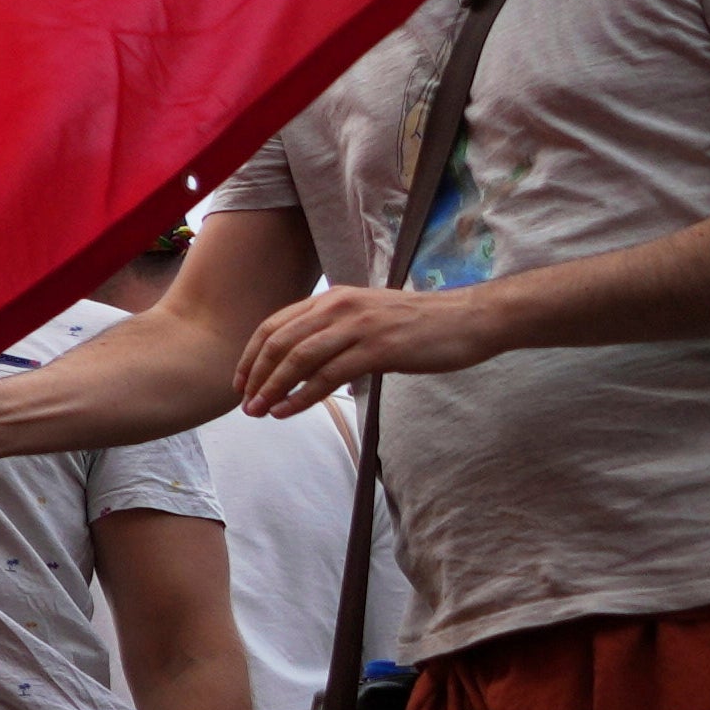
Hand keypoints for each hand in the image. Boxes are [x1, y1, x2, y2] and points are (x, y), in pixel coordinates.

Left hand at [228, 274, 510, 420]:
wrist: (468, 319)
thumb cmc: (419, 324)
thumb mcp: (368, 316)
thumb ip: (334, 330)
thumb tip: (303, 359)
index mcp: (333, 298)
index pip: (276, 324)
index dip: (251, 354)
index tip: (241, 381)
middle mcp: (340, 307)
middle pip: (281, 342)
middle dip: (256, 375)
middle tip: (244, 403)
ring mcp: (359, 327)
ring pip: (299, 358)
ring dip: (273, 387)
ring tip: (259, 411)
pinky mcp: (379, 349)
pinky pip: (329, 375)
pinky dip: (303, 395)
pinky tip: (288, 410)